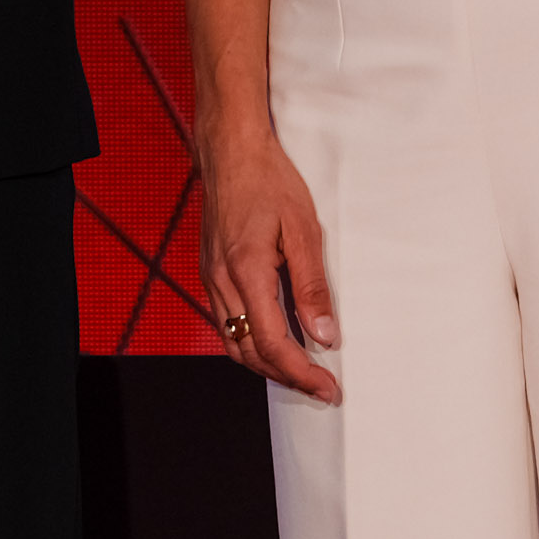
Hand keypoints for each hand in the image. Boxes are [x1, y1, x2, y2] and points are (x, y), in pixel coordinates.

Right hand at [198, 127, 341, 402]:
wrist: (231, 150)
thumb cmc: (269, 181)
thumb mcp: (304, 230)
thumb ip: (312, 286)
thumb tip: (325, 335)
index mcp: (246, 272)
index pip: (271, 343)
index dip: (301, 373)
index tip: (328, 388)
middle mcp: (221, 280)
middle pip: (247, 352)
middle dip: (285, 377)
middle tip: (321, 388)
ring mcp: (211, 277)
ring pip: (232, 341)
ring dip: (266, 363)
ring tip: (301, 370)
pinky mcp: (210, 270)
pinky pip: (226, 321)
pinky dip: (250, 341)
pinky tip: (275, 338)